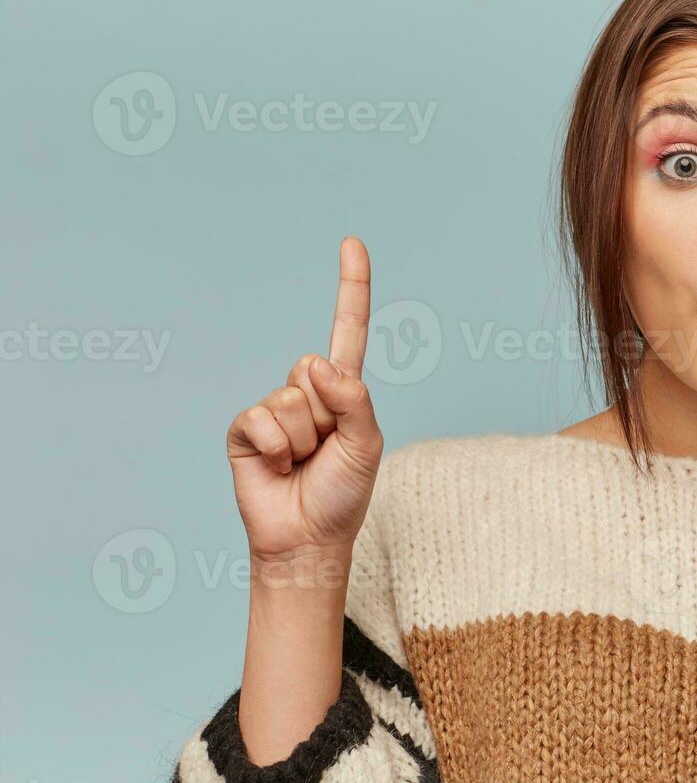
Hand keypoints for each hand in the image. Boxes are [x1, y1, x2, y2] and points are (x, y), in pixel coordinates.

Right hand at [226, 237, 382, 567]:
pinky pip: (260, 419)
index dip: (351, 287)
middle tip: (324, 451)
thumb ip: (353, 400)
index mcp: (343, 391)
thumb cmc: (343, 494)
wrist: (307, 539)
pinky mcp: (244, 430)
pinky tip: (276, 467)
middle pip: (314, 371)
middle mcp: (307, 392)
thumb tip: (318, 364)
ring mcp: (273, 409)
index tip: (352, 242)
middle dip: (325, 416)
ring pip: (290, 399)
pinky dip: (273, 447)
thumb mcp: (366, 444)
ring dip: (301, 439)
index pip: (348, 330)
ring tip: (302, 464)